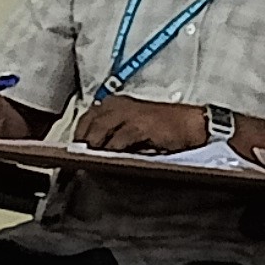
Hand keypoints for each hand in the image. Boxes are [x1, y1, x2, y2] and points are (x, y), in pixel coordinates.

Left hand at [76, 97, 210, 154]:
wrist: (192, 124)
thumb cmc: (165, 127)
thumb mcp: (134, 127)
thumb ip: (115, 134)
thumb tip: (94, 152)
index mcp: (115, 103)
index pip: (87, 117)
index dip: (78, 134)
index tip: (72, 150)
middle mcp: (119, 105)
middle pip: (90, 124)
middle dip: (81, 143)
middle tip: (76, 160)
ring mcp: (129, 114)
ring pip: (100, 130)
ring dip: (92, 147)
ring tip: (87, 162)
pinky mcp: (140, 125)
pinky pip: (119, 139)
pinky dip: (110, 151)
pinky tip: (107, 161)